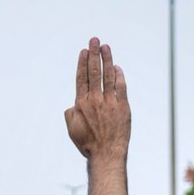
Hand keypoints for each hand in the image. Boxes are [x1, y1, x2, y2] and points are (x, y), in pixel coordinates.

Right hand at [65, 38, 129, 162]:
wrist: (106, 154)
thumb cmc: (88, 144)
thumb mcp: (72, 129)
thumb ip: (70, 113)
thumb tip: (74, 104)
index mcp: (81, 104)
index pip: (81, 78)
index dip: (82, 62)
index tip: (84, 51)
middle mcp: (95, 100)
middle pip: (94, 72)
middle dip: (94, 54)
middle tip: (95, 40)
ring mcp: (109, 103)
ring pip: (108, 76)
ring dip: (107, 60)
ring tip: (106, 47)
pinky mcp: (122, 107)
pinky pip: (121, 87)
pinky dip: (119, 76)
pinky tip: (117, 68)